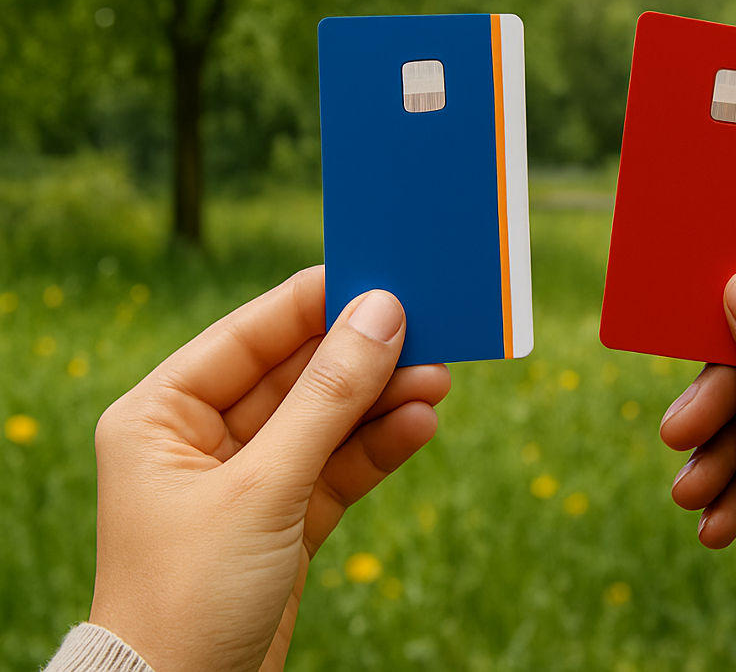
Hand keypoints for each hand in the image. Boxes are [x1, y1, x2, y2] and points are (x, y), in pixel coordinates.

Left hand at [88, 266, 449, 671]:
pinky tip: (420, 424)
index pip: (248, 335)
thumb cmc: (191, 592)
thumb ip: (328, 398)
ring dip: (380, 400)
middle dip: (361, 357)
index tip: (378, 277)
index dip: (314, 305)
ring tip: (440, 378)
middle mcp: (200, 438)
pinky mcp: (284, 519)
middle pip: (296, 375)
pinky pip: (338, 466)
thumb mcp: (264, 486)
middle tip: (427, 328)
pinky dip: (378, 447)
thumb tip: (381, 314)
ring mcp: (246, 480)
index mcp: (161, 414)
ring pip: (325, 420)